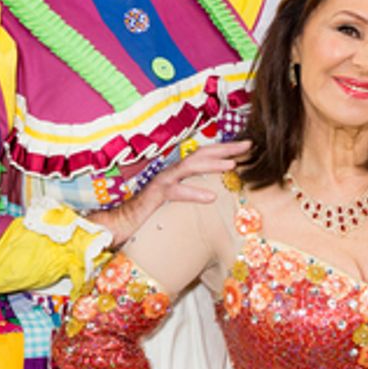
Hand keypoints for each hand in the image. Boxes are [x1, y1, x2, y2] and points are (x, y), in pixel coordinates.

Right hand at [87, 140, 249, 247]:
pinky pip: (176, 192)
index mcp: (179, 172)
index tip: (246, 146)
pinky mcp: (155, 196)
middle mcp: (172, 172)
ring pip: (190, 166)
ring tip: (232, 165)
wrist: (121, 222)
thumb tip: (217, 197)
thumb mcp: (177, 203)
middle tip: (247, 145)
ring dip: (212, 164)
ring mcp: (163, 181)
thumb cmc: (150, 214)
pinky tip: (210, 197)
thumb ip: (192, 195)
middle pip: (201, 154)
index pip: (204, 155)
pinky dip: (194, 192)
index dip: (224, 149)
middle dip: (225, 148)